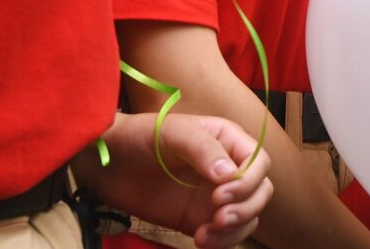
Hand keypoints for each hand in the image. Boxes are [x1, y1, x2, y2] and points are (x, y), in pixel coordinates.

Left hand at [72, 112, 273, 248]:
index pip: (259, 162)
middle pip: (260, 191)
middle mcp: (228, 168)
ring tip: (204, 234)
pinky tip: (198, 239)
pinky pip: (226, 234)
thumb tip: (229, 175)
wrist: (109, 163)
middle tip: (218, 218)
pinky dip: (221, 242)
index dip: (248, 181)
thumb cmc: (141, 136)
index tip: (220, 195)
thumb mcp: (173, 132)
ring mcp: (215, 195)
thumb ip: (203, 149)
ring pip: (248, 216)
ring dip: (235, 229)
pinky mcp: (199, 218)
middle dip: (245, 208)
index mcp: (228, 140)